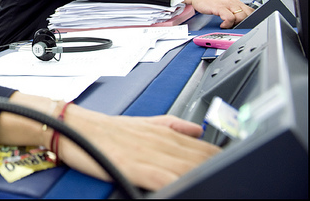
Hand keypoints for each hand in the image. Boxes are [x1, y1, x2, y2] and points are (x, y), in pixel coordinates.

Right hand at [59, 105, 220, 190]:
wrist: (73, 128)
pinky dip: (178, 183)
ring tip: (221, 184)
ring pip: (188, 167)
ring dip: (206, 174)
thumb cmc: (104, 129)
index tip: (237, 165)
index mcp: (164, 132)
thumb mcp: (142, 122)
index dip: (222, 158)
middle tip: (236, 178)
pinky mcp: (134, 166)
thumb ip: (171, 125)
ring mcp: (148, 153)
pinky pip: (164, 178)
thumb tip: (197, 129)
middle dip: (220, 169)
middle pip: (201, 158)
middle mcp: (160, 140)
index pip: (205, 147)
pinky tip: (188, 187)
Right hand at [184, 0, 253, 27]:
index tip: (245, 25)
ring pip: (241, 17)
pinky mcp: (219, 7)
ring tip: (227, 26)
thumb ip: (232, 10)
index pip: (251, 11)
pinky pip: (229, 18)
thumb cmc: (209, 0)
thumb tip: (239, 20)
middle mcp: (233, 2)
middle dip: (243, 23)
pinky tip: (222, 25)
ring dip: (235, 24)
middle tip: (234, 26)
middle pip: (248, 15)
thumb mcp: (224, 4)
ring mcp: (227, 4)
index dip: (251, 20)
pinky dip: (227, 24)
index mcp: (236, 2)